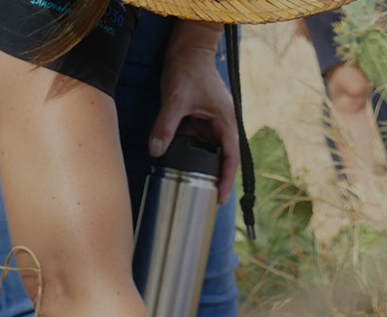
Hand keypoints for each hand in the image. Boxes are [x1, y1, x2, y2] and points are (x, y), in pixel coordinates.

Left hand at [151, 22, 239, 202]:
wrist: (188, 48)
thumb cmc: (189, 69)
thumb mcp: (176, 99)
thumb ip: (166, 126)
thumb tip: (155, 152)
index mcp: (226, 122)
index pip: (231, 158)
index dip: (227, 180)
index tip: (221, 198)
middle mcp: (222, 124)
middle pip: (221, 157)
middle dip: (213, 177)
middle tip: (203, 198)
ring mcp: (211, 122)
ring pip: (206, 149)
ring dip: (197, 163)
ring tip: (185, 182)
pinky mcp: (200, 118)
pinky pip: (195, 139)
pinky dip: (186, 149)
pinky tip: (174, 157)